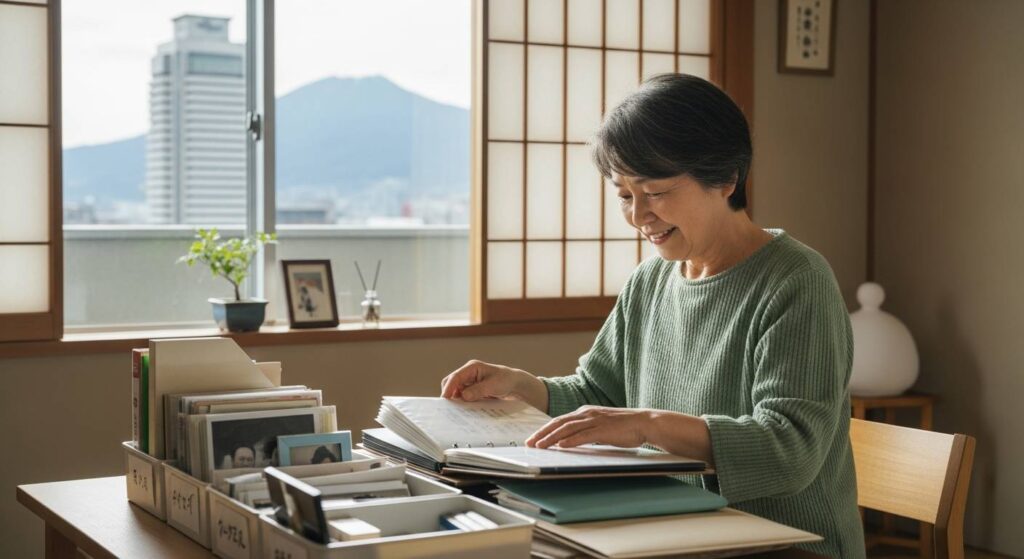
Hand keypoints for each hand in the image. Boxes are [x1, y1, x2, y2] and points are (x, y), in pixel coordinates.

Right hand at [440, 360, 547, 410]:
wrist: (515, 384)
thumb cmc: (506, 381)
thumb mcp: (492, 386)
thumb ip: (477, 390)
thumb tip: (463, 396)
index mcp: (472, 367)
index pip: (456, 377)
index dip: (448, 388)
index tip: (445, 399)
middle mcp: (469, 373)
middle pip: (452, 382)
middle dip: (449, 394)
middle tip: (449, 407)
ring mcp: (470, 380)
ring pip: (456, 389)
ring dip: (456, 398)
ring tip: (457, 409)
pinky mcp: (472, 388)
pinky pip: (462, 394)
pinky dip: (462, 401)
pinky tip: (464, 408)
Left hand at [526, 405, 653, 448]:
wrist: (644, 422)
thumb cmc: (623, 427)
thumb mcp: (599, 427)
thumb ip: (585, 431)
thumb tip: (569, 442)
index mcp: (585, 412)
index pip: (559, 420)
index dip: (544, 430)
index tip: (533, 439)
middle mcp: (587, 413)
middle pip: (559, 423)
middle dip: (542, 433)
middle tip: (528, 443)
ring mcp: (595, 420)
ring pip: (567, 428)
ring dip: (551, 438)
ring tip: (539, 446)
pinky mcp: (603, 429)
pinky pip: (584, 435)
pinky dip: (571, 441)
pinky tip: (561, 446)